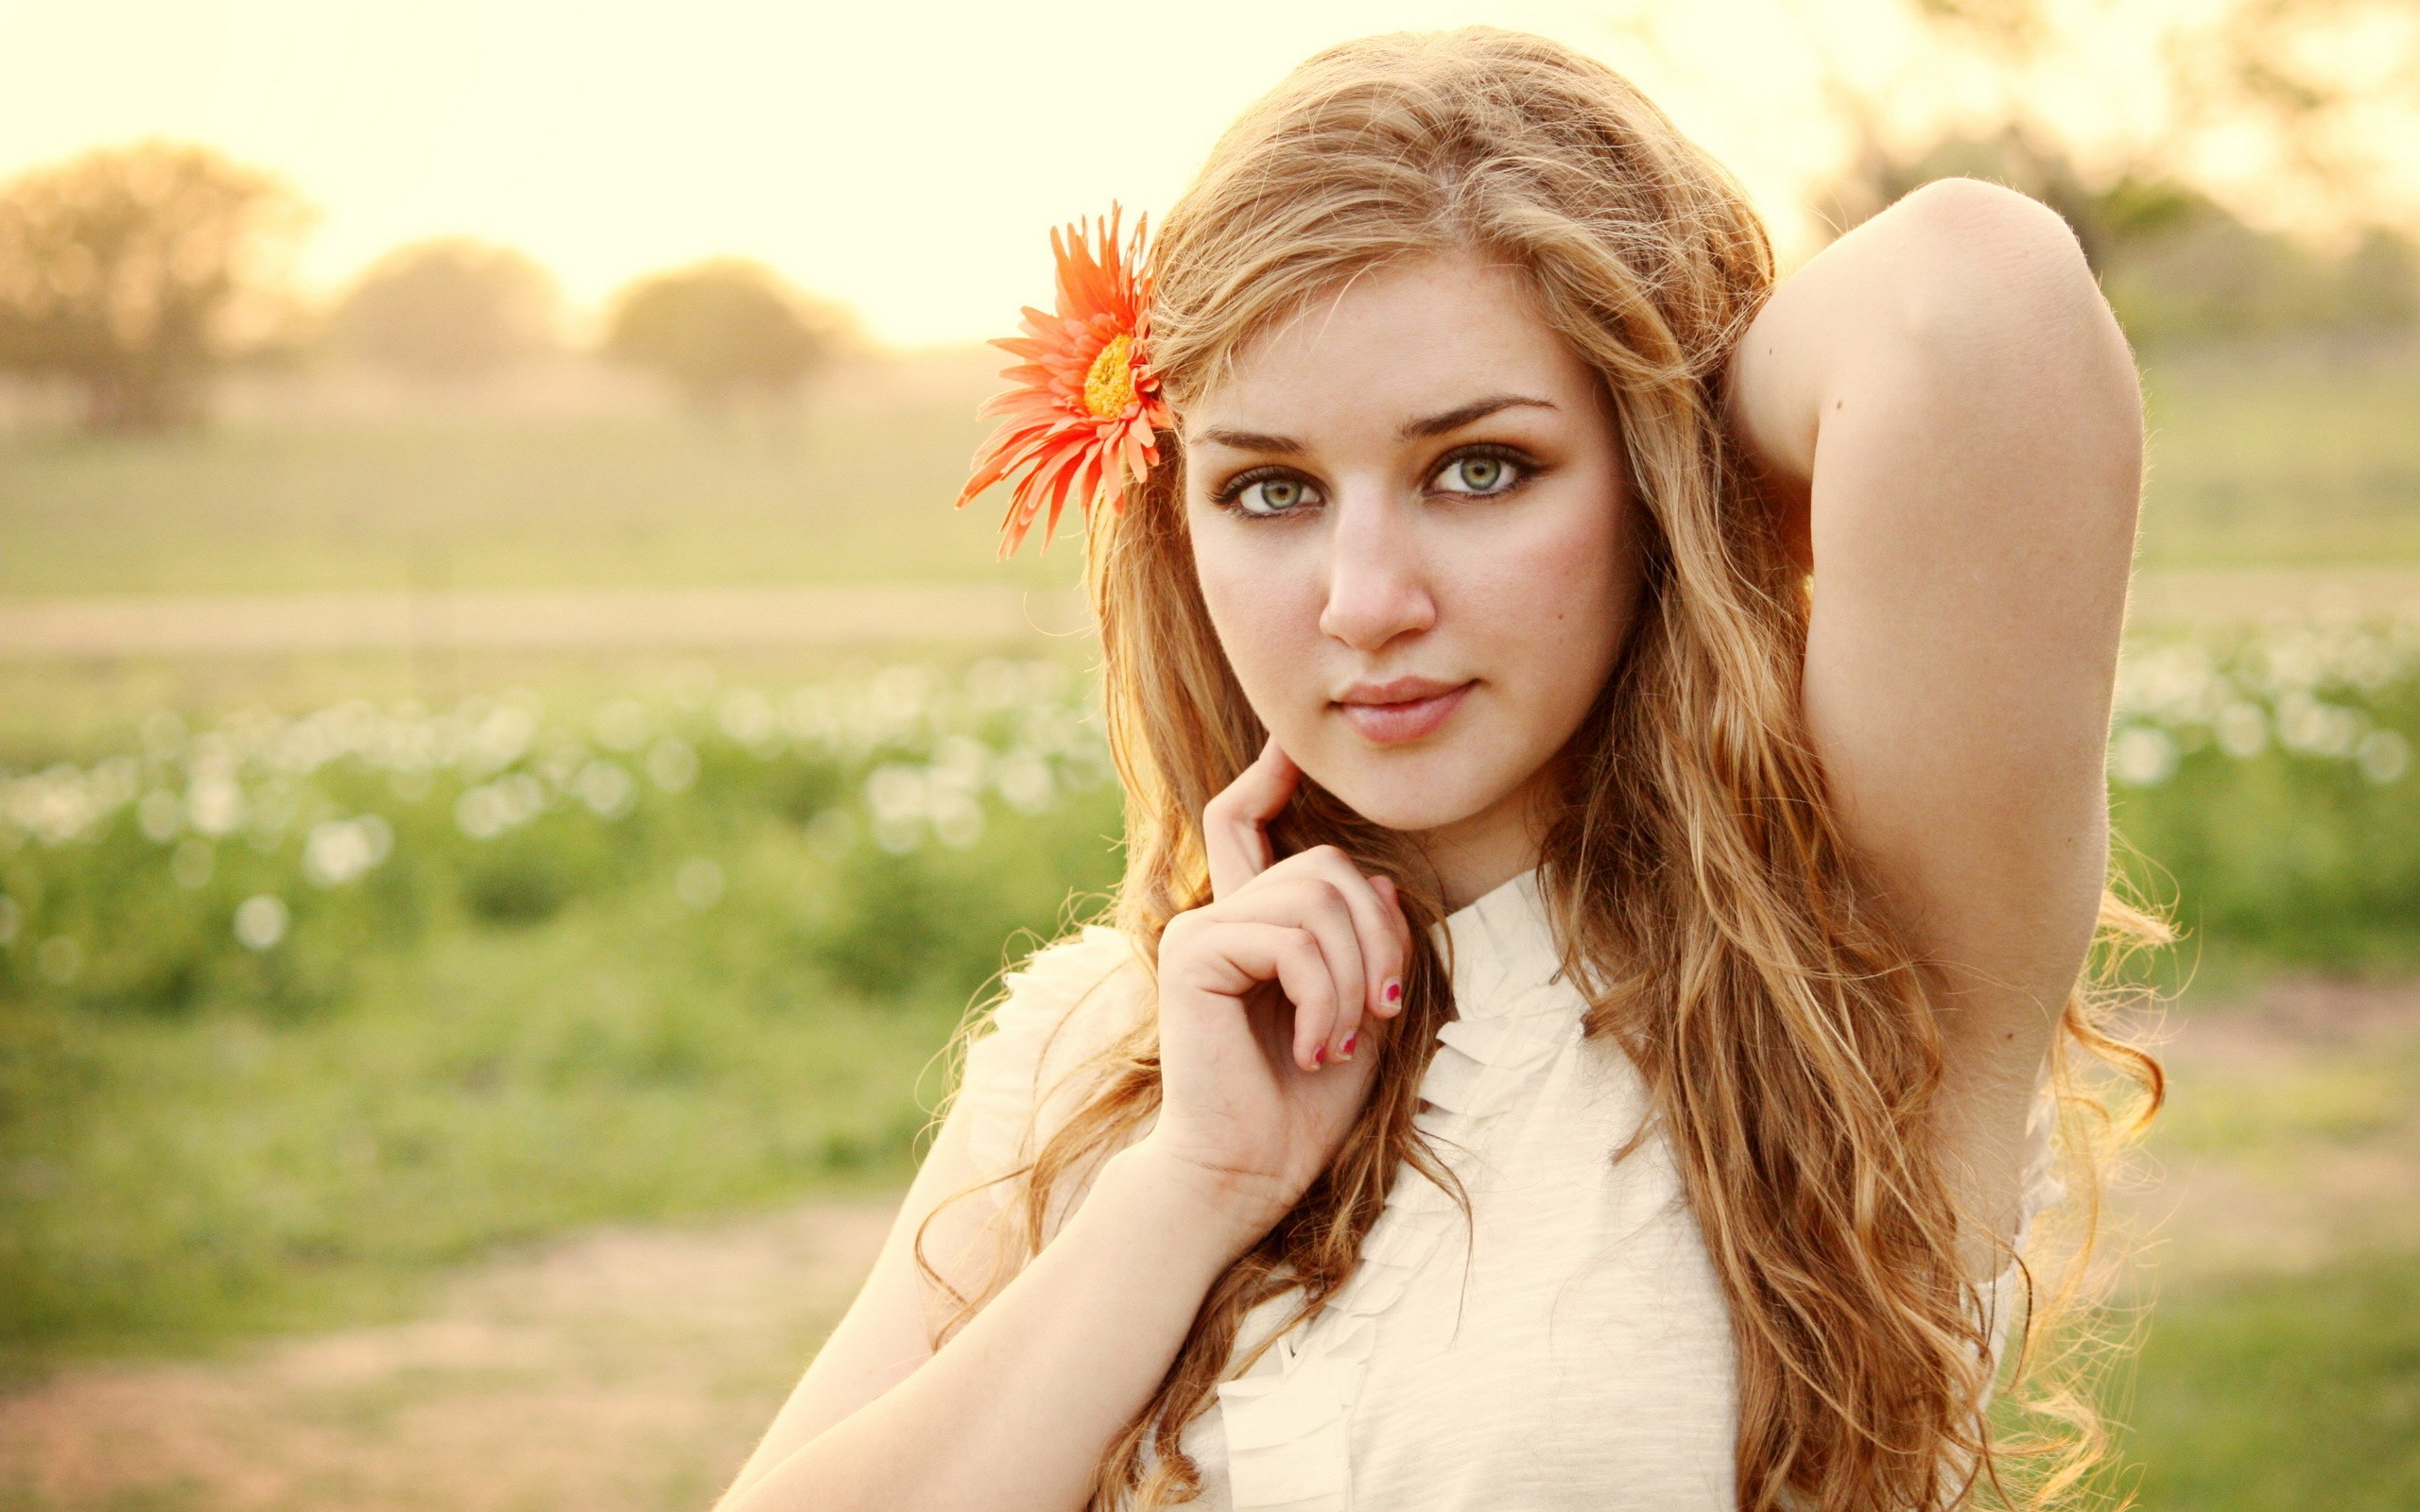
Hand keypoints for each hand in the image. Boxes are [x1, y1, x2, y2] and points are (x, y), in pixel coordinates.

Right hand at [1136, 736, 1414, 1240]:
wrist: (1245, 1176)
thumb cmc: (1299, 1109)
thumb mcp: (1358, 1014)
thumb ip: (1365, 948)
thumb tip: (1384, 885)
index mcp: (1248, 926)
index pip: (1244, 826)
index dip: (1266, 779)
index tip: (1289, 747)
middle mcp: (1217, 918)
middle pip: (1326, 867)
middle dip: (1378, 935)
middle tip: (1381, 1009)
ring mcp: (1200, 932)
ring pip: (1318, 900)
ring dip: (1354, 978)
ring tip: (1342, 1042)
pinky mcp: (1192, 956)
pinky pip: (1292, 941)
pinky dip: (1326, 998)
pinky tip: (1316, 1050)